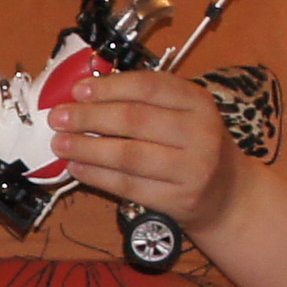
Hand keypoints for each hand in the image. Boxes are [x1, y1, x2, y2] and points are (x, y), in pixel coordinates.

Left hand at [52, 69, 245, 225]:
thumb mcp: (183, 114)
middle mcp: (200, 133)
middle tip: (59, 117)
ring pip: (128, 155)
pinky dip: (97, 176)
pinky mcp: (178, 200)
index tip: (78, 90)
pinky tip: (78, 168)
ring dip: (87, 148)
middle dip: (89, 117)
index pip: (149, 87)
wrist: (228, 196)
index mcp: (198, 102)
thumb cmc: (194, 147)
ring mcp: (192, 169)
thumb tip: (85, 95)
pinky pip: (129, 185)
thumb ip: (143, 101)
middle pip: (134, 120)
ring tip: (61, 144)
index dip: (109, 87)